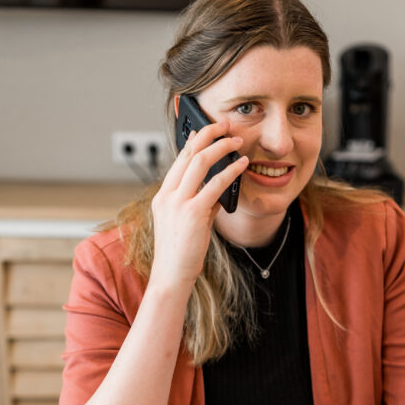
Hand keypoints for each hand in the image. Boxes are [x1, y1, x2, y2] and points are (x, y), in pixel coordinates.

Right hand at [150, 121, 248, 288]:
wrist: (171, 277)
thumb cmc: (180, 255)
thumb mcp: (188, 224)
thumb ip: (200, 205)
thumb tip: (219, 191)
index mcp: (162, 197)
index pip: (178, 160)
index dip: (194, 142)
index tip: (207, 131)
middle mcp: (167, 196)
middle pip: (188, 154)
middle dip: (209, 135)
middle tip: (226, 127)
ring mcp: (178, 203)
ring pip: (200, 162)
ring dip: (221, 148)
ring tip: (237, 142)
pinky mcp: (193, 214)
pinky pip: (214, 185)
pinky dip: (231, 172)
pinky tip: (242, 165)